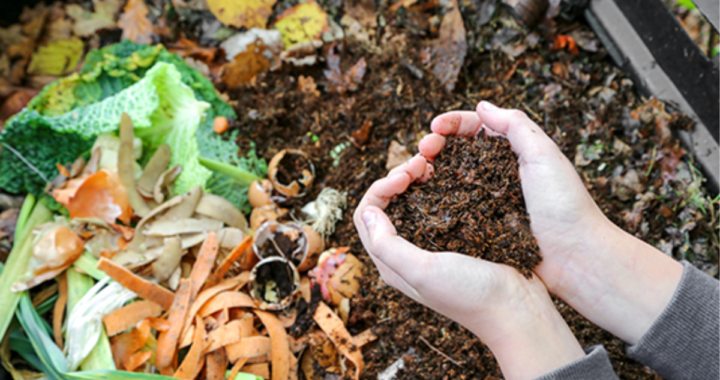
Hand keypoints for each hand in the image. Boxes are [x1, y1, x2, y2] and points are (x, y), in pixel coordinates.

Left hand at [353, 155, 584, 379]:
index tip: (405, 176)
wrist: (518, 310)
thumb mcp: (423, 271)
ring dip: (417, 179)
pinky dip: (440, 186)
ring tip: (433, 164)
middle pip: (388, 204)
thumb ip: (388, 245)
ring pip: (413, 201)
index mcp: (392, 263)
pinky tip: (452, 175)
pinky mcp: (458, 237)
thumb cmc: (470, 295)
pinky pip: (440, 204)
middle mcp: (408, 253)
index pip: (367, 215)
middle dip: (398, 177)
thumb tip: (367, 212)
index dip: (380, 187)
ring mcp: (433, 244)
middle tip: (421, 162)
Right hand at [421, 101, 682, 343]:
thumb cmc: (565, 205)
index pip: (476, 128)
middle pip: (457, 151)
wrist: (575, 258)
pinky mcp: (481, 226)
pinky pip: (453, 208)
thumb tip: (482, 105)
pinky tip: (423, 197)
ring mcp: (487, 201)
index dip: (452, 124)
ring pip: (450, 178)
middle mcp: (497, 174)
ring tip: (416, 172)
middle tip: (422, 150)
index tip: (434, 127)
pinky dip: (435, 199)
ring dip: (430, 170)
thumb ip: (515, 126)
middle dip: (435, 144)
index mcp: (514, 152)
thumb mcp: (544, 155)